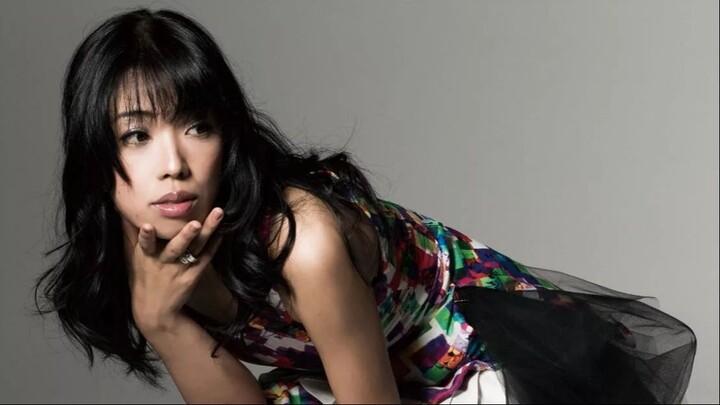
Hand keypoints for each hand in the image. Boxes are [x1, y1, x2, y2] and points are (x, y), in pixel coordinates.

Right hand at [128, 207, 224, 334]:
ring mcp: (179, 270)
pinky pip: (205, 258)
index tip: (147, 226)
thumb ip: (136, 237)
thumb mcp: (135, 260)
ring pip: (195, 248)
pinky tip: (222, 232)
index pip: (145, 244)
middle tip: (196, 223)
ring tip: (217, 216)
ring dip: (207, 232)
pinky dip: (214, 245)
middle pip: (176, 246)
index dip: (146, 236)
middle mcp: (164, 262)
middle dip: (185, 235)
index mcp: (146, 256)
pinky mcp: (192, 277)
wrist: (154, 310)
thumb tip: (128, 215)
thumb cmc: (145, 278)